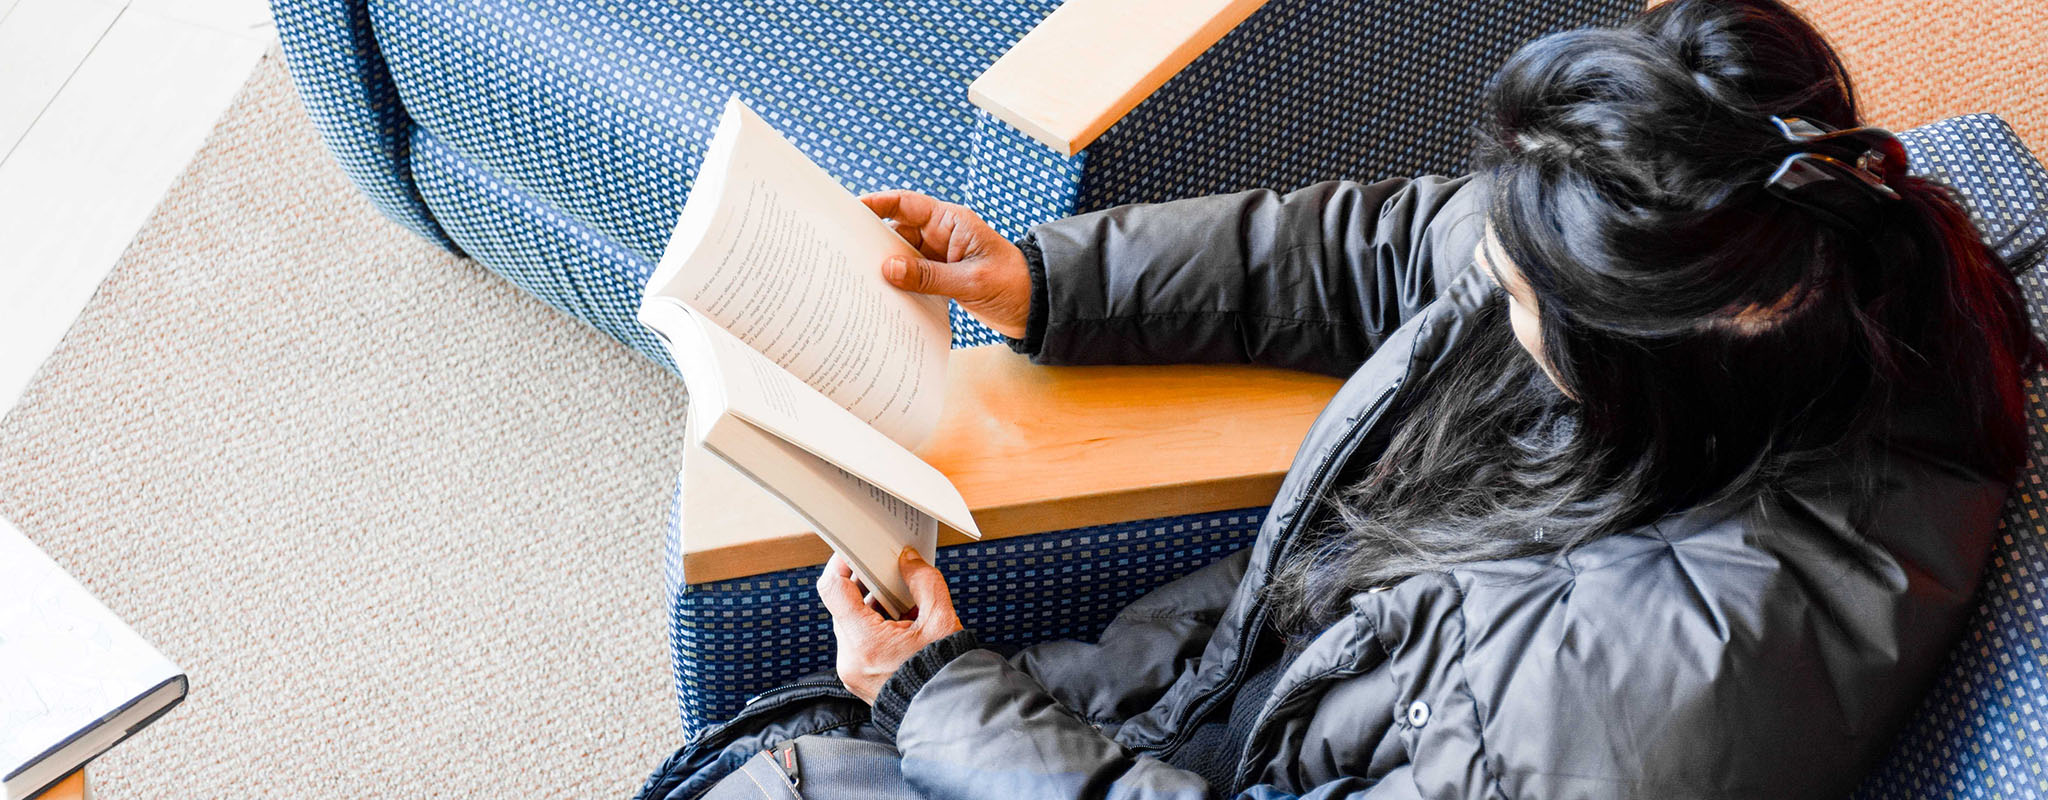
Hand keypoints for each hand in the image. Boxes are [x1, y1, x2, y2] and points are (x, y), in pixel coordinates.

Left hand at [817, 548, 964, 704]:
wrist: (948, 715)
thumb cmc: (945, 673)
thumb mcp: (942, 620)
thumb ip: (924, 581)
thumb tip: (908, 560)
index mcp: (865, 642)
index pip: (834, 589)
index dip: (841, 563)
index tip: (854, 551)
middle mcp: (849, 657)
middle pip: (844, 605)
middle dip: (868, 587)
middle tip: (892, 575)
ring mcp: (850, 670)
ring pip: (851, 624)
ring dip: (874, 609)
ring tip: (906, 609)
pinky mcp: (856, 678)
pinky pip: (857, 642)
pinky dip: (875, 629)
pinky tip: (902, 629)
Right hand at [860, 190, 1032, 338]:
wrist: (1036, 309)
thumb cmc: (1012, 285)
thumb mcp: (970, 281)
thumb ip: (929, 276)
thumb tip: (888, 269)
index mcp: (951, 223)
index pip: (907, 204)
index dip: (878, 203)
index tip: (851, 210)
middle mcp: (942, 235)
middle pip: (897, 231)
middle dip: (874, 242)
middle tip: (845, 255)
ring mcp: (940, 257)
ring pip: (902, 257)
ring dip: (885, 268)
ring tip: (858, 280)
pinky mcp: (941, 277)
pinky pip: (912, 277)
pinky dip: (899, 285)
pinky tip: (883, 297)